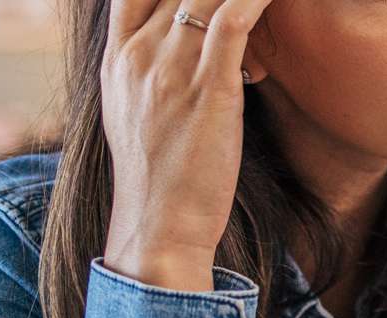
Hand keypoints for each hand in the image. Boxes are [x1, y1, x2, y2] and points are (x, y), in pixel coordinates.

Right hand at [99, 0, 275, 290]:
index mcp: (117, 57)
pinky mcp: (208, 91)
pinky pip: (232, 20)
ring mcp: (171, 71)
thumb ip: (148, 68)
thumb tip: (176, 45)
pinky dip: (256, 0)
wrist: (159, 227)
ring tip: (269, 1)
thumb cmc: (158, 175)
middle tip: (246, 4)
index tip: (208, 1)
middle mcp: (138, 55)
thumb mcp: (135, 111)